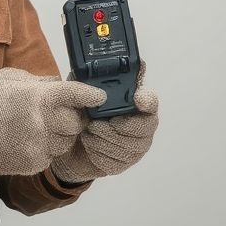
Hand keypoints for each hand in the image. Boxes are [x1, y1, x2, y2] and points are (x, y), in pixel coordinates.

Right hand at [0, 68, 104, 174]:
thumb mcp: (11, 78)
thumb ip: (40, 81)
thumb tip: (62, 85)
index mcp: (38, 97)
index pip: (77, 94)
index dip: (92, 95)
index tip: (100, 97)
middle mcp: (42, 122)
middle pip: (76, 123)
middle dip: (71, 118)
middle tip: (58, 115)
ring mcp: (38, 146)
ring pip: (66, 142)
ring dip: (59, 136)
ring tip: (39, 129)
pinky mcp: (32, 163)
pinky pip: (51, 156)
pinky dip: (46, 149)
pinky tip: (28, 142)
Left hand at [52, 62, 158, 183]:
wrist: (74, 144)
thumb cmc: (85, 113)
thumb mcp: (85, 92)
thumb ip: (94, 77)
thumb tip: (104, 61)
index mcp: (138, 103)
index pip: (151, 101)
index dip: (146, 100)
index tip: (137, 98)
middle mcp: (144, 125)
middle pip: (138, 127)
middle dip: (112, 126)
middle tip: (94, 122)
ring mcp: (137, 147)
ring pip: (123, 146)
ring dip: (101, 139)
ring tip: (89, 131)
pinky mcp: (126, 163)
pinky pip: (113, 160)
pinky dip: (97, 152)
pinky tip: (90, 144)